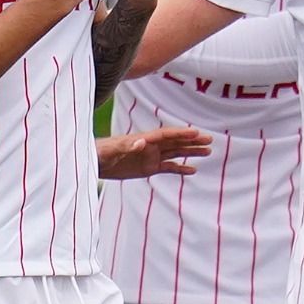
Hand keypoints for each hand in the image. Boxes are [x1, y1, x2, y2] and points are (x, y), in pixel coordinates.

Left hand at [97, 126, 213, 179]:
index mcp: (144, 139)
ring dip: (191, 152)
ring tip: (208, 151)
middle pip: (176, 142)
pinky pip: (168, 168)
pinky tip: (193, 170)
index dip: (181, 133)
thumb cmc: (101, 153)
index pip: (166, 135)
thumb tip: (142, 142)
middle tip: (210, 140)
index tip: (196, 133)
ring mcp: (151, 157)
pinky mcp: (149, 168)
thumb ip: (127, 146)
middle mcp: (151, 146)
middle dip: (192, 141)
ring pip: (176, 153)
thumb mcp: (112, 150)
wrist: (94, 162)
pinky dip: (181, 169)